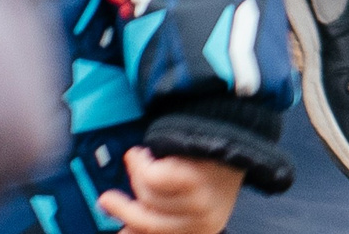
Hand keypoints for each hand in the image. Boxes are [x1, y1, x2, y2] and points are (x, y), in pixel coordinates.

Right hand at [97, 148, 242, 233]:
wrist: (242, 126)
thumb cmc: (217, 159)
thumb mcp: (195, 195)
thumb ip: (165, 212)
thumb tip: (127, 227)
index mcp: (202, 230)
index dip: (133, 231)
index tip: (118, 230)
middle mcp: (202, 223)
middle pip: (147, 222)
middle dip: (123, 210)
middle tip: (107, 199)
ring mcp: (199, 204)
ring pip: (148, 196)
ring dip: (137, 173)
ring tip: (140, 157)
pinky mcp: (193, 181)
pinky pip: (151, 178)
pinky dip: (142, 163)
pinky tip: (146, 152)